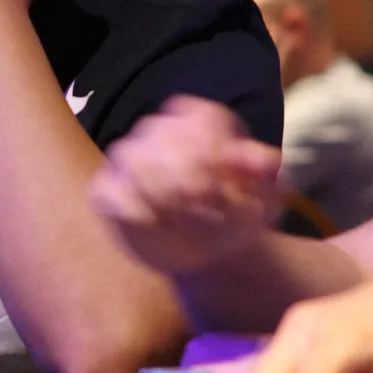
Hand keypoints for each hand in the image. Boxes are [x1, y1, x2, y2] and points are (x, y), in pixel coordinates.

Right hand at [90, 96, 281, 274]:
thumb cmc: (237, 216)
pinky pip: (109, 190)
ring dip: (164, 196)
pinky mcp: (107, 188)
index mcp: (201, 121)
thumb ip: (265, 173)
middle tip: (211, 214)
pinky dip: (134, 210)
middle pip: (165, 136)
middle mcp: (160, 130)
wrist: (209, 254)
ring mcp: (129, 158)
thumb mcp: (265, 196)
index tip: (228, 187)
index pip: (202, 117)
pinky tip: (156, 224)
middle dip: (191, 181)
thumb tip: (261, 158)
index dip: (215, 150)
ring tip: (186, 222)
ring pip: (133, 158)